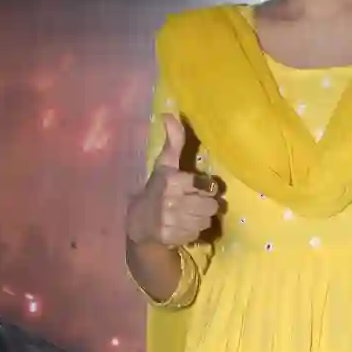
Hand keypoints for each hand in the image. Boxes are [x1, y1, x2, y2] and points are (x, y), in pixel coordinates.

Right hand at [126, 113, 221, 248]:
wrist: (139, 223)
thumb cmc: (157, 189)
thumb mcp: (164, 164)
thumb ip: (173, 141)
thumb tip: (168, 114)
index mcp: (172, 180)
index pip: (206, 185)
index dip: (204, 187)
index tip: (196, 187)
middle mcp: (172, 201)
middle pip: (212, 205)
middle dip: (206, 204)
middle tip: (194, 202)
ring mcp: (174, 221)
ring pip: (207, 220)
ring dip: (201, 217)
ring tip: (188, 214)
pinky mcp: (176, 237)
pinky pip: (199, 233)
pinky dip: (194, 231)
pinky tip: (182, 226)